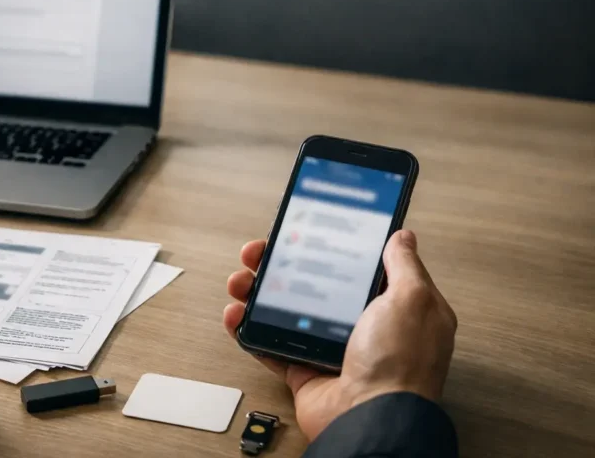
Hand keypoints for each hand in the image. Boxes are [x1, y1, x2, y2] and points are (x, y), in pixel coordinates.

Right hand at [223, 230, 456, 439]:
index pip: (355, 265)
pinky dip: (248, 330)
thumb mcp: (413, 299)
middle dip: (280, 264)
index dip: (328, 245)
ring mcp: (330, 349)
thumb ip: (404, 265)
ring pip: (285, 311)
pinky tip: (236, 314)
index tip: (303, 229)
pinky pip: (270, 345)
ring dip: (257, 292)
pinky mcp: (304, 370)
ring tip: (242, 281)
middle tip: (260, 254)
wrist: (371, 419)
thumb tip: (403, 238)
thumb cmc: (400, 365)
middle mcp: (362, 327)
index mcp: (392, 308)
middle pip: (312, 283)